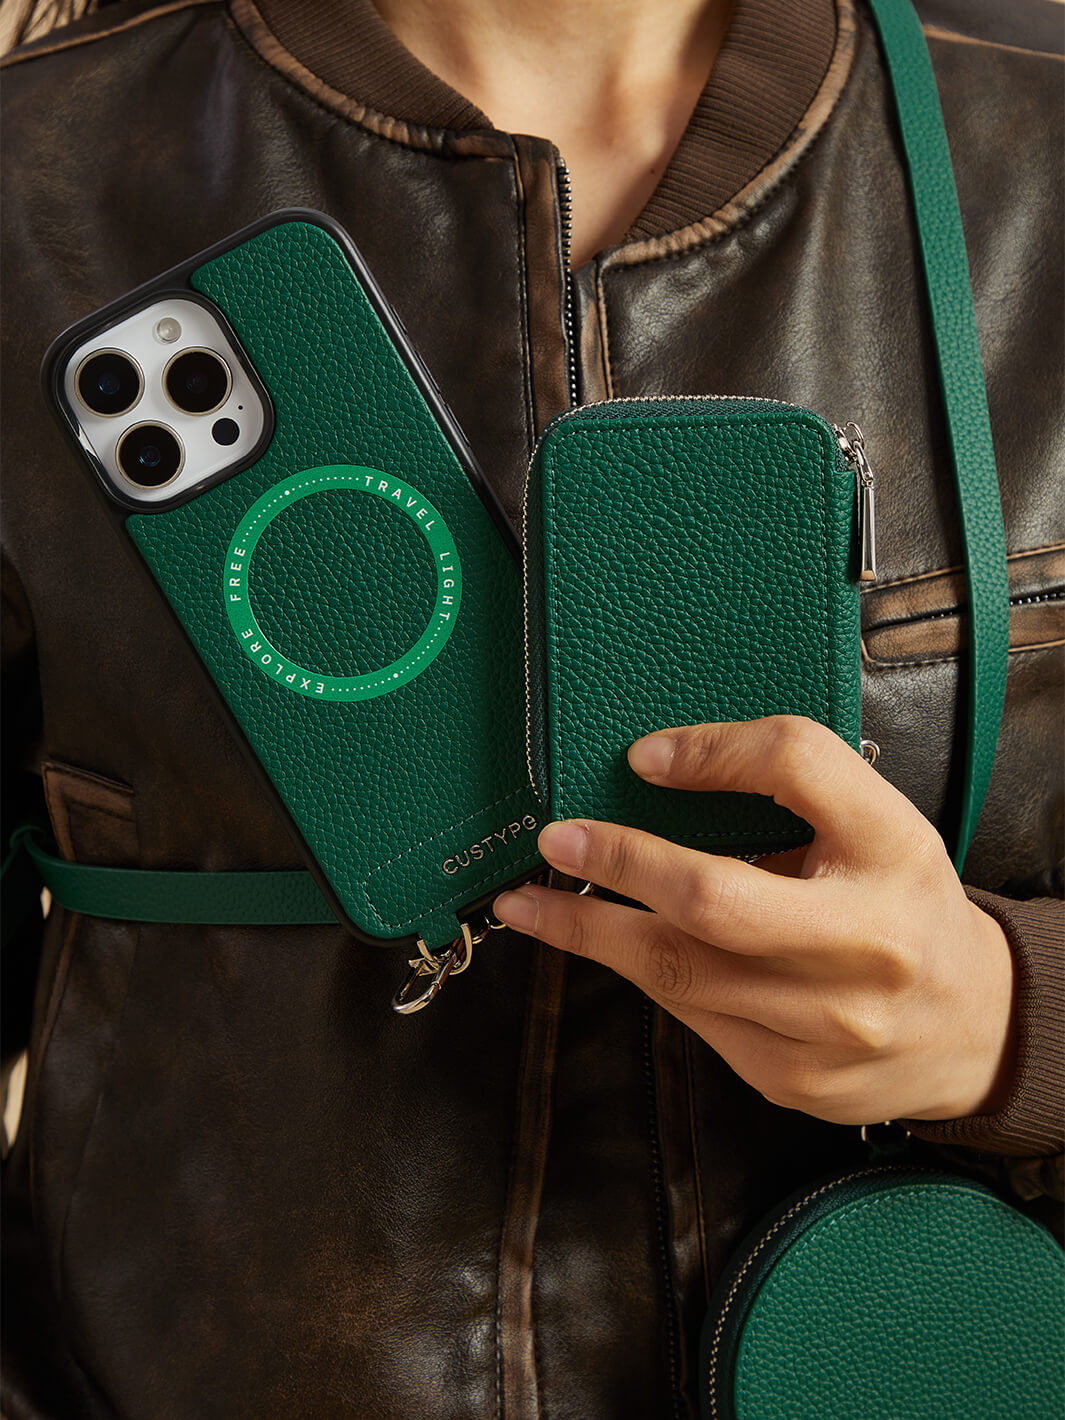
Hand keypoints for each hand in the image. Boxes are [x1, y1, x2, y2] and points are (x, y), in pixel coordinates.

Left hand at [494, 717, 1017, 1125]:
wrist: (972, 1028)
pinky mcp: (790, 1077)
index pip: (797, 767)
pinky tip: (613, 946)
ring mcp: (825, 1026)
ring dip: (591, 932)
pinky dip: (643, 974)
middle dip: (619, 866)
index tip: (643, 758)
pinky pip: (691, 1017)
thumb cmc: (902, 905)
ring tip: (532, 903)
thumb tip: (657, 764)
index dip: (713, 754)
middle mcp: (864, 944)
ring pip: (681, 972)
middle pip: (714, 899)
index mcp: (891, 852)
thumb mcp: (871, 821)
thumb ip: (784, 775)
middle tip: (556, 840)